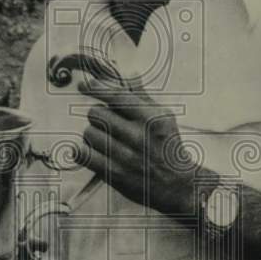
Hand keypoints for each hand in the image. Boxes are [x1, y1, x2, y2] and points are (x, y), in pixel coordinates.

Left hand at [78, 76, 198, 215]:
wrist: (177, 185)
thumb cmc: (168, 148)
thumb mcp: (163, 117)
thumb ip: (142, 96)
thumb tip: (129, 74)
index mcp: (152, 118)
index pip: (116, 95)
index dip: (96, 87)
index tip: (85, 86)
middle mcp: (139, 136)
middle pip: (96, 113)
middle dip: (97, 115)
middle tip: (106, 123)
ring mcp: (125, 156)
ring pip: (88, 133)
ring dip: (92, 135)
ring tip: (104, 140)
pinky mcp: (114, 174)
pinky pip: (83, 154)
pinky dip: (83, 151)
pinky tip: (93, 151)